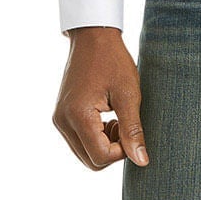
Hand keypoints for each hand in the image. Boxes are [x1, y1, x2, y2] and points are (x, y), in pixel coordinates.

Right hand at [53, 27, 149, 169]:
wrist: (92, 37)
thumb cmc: (113, 61)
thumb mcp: (129, 95)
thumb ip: (133, 130)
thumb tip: (141, 161)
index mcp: (78, 115)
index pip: (100, 157)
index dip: (122, 152)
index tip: (132, 131)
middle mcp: (63, 121)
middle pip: (91, 161)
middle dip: (112, 152)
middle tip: (125, 127)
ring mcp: (59, 119)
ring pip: (85, 154)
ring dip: (104, 145)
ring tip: (116, 121)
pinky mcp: (61, 116)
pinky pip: (79, 142)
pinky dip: (95, 138)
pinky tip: (107, 118)